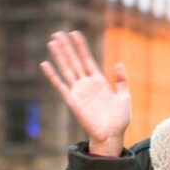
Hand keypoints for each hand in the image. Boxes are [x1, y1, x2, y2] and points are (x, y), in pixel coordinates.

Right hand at [40, 31, 129, 156]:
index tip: (74, 33)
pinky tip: (45, 64)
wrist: (112, 136)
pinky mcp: (72, 102)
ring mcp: (78, 92)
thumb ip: (121, 80)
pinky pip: (60, 86)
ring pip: (66, 69)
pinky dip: (52, 75)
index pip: (87, 59)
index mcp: (98, 82)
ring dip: (59, 55)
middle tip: (57, 33)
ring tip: (52, 42)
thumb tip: (118, 63)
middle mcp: (86, 84)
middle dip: (66, 47)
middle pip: (74, 61)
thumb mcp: (124, 96)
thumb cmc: (119, 119)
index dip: (80, 46)